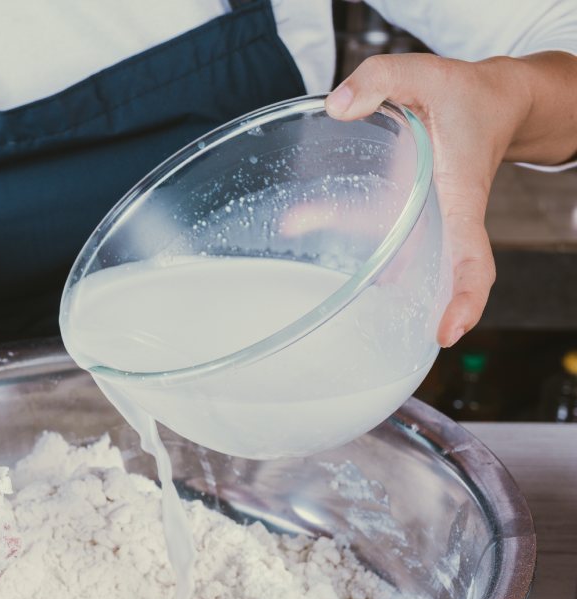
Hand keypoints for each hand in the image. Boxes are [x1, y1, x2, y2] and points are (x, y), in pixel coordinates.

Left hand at [325, 54, 531, 347]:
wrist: (492, 99)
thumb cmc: (466, 94)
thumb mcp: (427, 73)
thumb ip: (381, 80)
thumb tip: (337, 108)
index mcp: (460, 199)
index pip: (472, 261)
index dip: (464, 299)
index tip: (447, 332)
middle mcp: (441, 219)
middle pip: (430, 278)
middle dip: (406, 309)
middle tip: (368, 337)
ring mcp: (422, 219)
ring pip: (394, 259)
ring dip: (358, 272)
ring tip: (308, 278)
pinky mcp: (403, 209)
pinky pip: (372, 230)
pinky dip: (337, 228)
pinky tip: (295, 221)